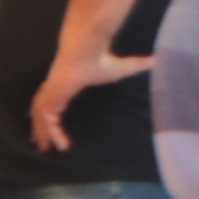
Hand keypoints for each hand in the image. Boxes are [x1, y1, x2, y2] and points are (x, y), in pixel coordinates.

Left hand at [29, 43, 147, 154]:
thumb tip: (157, 60)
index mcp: (65, 85)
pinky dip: (53, 133)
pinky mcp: (52, 96)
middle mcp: (55, 89)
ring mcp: (51, 93)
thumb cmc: (102, 58)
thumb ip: (137, 66)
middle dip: (41, 129)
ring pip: (41, 118)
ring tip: (47, 149)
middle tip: (45, 147)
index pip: (54, 104)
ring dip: (43, 133)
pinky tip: (62, 145)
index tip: (59, 129)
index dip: (54, 118)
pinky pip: (49, 120)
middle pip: (42, 113)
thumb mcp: (122, 68)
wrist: (88, 49)